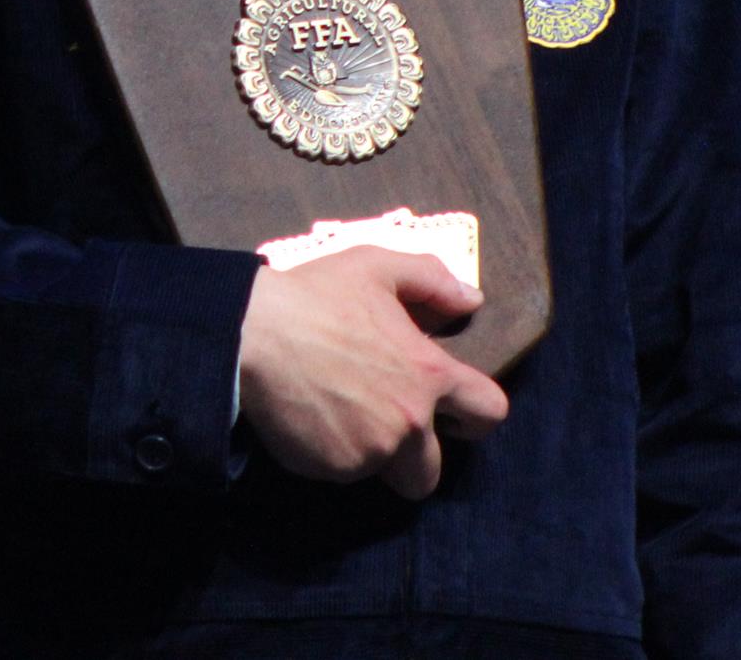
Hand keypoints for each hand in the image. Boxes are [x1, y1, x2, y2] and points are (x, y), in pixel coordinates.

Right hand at [237, 246, 510, 498]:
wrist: (251, 335)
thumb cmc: (315, 297)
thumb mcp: (377, 267)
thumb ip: (432, 280)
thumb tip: (472, 300)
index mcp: (428, 375)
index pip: (489, 413)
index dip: (477, 417)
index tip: (456, 415)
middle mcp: (407, 423)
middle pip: (431, 472)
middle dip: (415, 458)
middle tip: (386, 425)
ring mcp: (368, 452)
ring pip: (383, 473)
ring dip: (370, 454)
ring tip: (341, 413)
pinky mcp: (330, 468)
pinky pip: (341, 472)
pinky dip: (332, 452)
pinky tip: (312, 417)